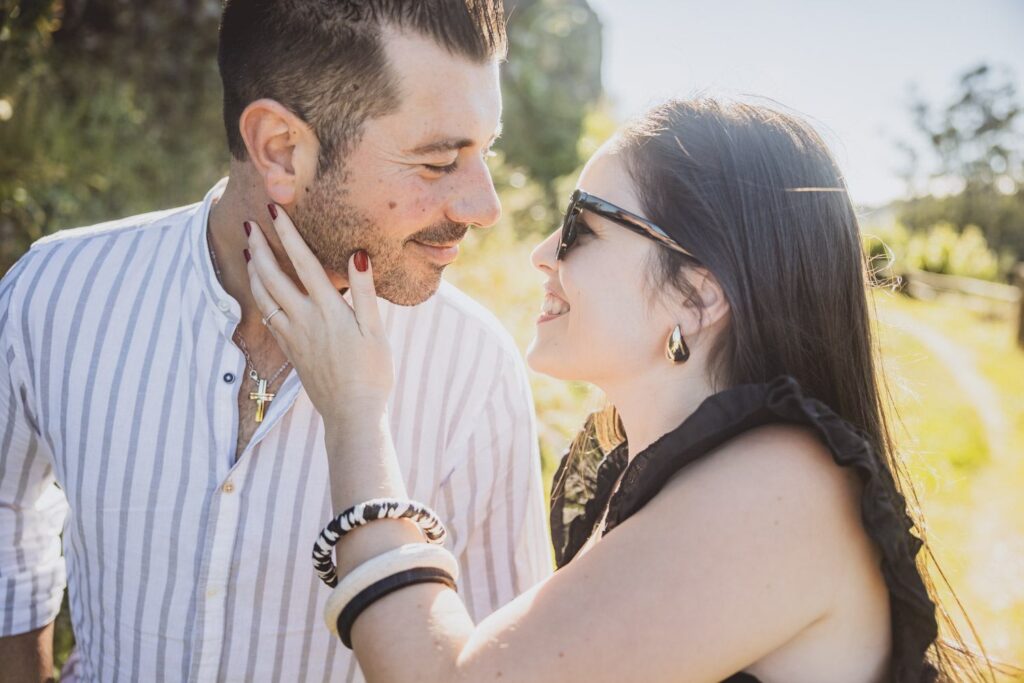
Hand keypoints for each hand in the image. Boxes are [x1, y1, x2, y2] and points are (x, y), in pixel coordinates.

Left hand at [243, 203, 394, 425]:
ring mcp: (293, 336)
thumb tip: (358, 255)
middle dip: (259, 248)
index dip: (286, 235)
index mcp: (327, 309)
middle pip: (272, 276)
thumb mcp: (375, 330)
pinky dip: (259, 298)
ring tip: (249, 254)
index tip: (273, 212)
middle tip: (249, 226)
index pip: (302, 263)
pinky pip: (267, 318)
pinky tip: (261, 293)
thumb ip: (364, 292)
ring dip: (254, 272)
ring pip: (263, 297)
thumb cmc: (371, 373)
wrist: (351, 413)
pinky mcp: (290, 352)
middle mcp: (304, 320)